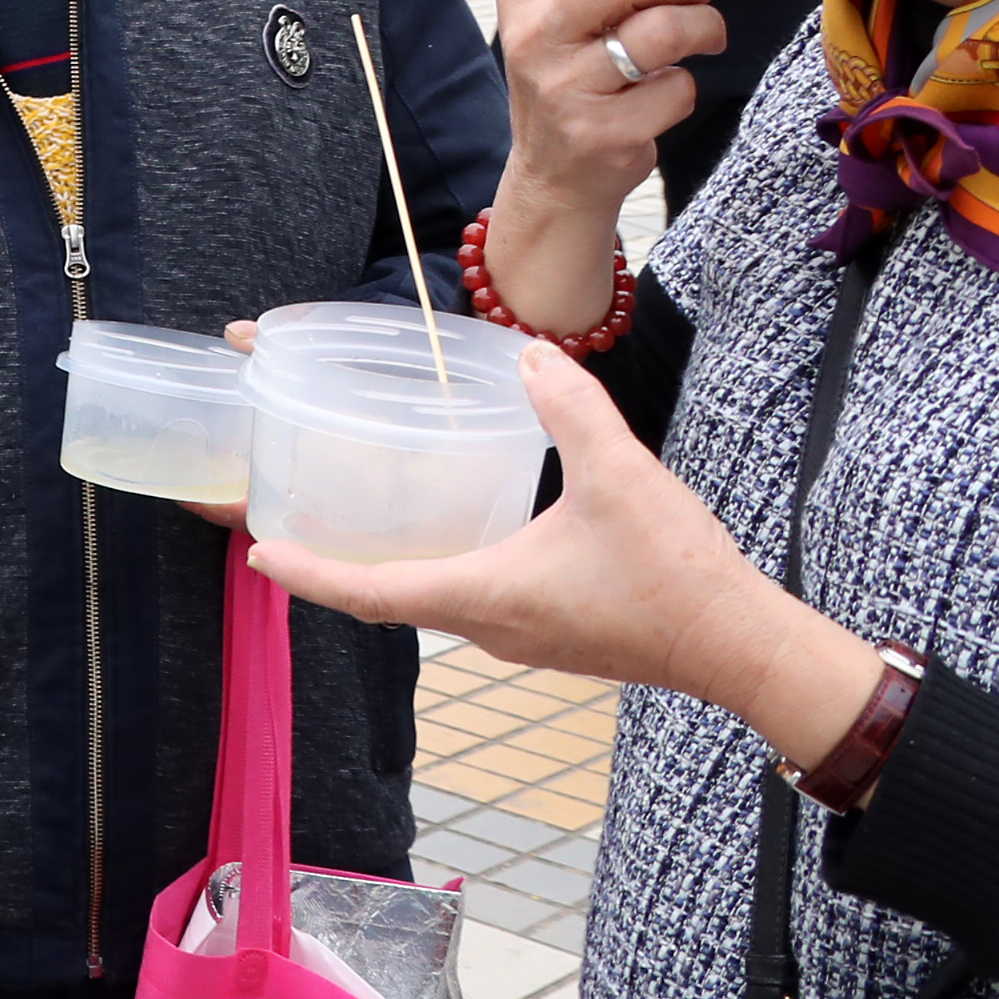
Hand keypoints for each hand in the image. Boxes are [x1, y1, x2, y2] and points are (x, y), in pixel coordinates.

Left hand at [250, 346, 884, 769]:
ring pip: (429, 602)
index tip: (257, 552)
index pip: (370, 593)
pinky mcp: (548, 634)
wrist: (741, 646)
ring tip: (350, 523)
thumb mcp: (622, 476)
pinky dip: (434, 570)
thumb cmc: (678, 574)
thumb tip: (533, 353)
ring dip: (384, 569)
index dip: (309, 574)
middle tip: (286, 524)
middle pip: (387, 598)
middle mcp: (487, 627)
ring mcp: (517, 637)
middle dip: (332, 564)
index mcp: (484, 596)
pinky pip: (469, 602)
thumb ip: (572, 410)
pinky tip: (446, 534)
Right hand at [482, 0, 736, 321]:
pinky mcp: (597, 132)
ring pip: (660, 30)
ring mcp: (561, 87)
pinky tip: (662, 95)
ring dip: (704, 26)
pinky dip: (685, 87)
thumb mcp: (589, 15)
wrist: (554, 174)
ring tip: (703, 36)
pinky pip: (675, 89)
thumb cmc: (580, 79)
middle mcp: (533, 36)